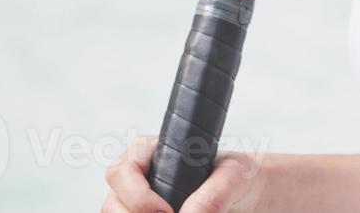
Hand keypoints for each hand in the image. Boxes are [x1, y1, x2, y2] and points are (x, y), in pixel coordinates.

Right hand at [102, 135, 265, 212]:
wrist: (248, 197)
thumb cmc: (237, 176)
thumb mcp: (234, 175)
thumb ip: (214, 192)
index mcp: (150, 152)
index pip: (122, 171)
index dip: (138, 196)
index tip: (167, 212)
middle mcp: (137, 178)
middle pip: (112, 203)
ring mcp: (137, 202)